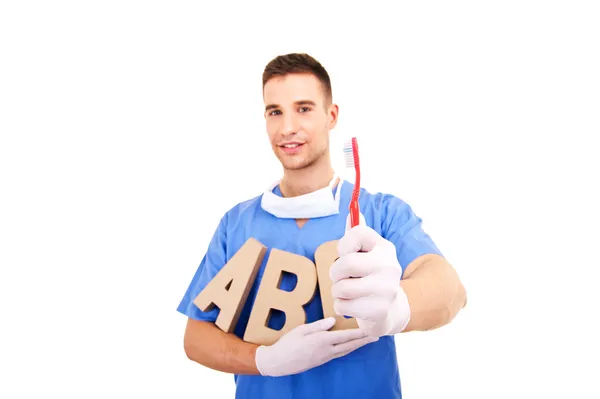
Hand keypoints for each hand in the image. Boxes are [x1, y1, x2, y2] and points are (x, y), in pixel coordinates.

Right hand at [254, 317, 377, 376]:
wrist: (279, 362)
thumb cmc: (288, 343)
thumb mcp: (301, 330)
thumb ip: (319, 325)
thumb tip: (334, 320)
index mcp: (322, 341)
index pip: (346, 336)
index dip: (360, 334)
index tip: (371, 331)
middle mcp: (327, 350)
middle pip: (349, 345)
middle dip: (363, 341)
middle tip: (376, 337)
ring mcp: (325, 357)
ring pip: (345, 351)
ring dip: (357, 346)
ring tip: (367, 341)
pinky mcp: (321, 361)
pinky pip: (339, 354)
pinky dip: (348, 349)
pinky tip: (350, 346)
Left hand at [331, 220, 410, 336]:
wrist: (391, 309)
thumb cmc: (370, 275)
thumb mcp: (366, 252)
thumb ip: (356, 234)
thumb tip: (351, 212)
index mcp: (384, 247)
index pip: (357, 233)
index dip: (343, 244)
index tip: (346, 253)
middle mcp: (389, 266)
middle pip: (346, 263)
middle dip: (335, 272)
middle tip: (340, 277)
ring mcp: (387, 289)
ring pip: (341, 288)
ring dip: (337, 291)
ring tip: (347, 292)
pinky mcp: (379, 310)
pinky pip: (343, 306)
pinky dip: (341, 306)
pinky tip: (353, 305)